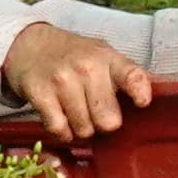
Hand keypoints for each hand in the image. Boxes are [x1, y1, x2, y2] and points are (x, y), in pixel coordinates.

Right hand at [0, 19, 158, 140]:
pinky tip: (60, 118)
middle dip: (103, 123)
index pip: (132, 76)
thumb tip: (148, 102)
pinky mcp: (40, 93)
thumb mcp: (101, 56)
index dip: (140, 92)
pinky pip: (59, 129)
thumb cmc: (74, 56)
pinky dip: (61, 131)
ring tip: (75, 112)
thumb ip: (123, 76)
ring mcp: (62, 80)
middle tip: (94, 112)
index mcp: (108, 58)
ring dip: (81, 128)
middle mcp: (87, 67)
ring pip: (84, 129)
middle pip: (108, 120)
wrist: (30, 45)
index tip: (142, 103)